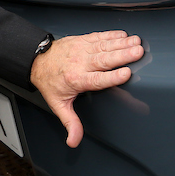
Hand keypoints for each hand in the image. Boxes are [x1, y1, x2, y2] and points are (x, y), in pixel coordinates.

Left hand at [29, 30, 143, 147]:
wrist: (36, 60)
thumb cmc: (50, 82)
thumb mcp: (58, 105)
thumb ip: (70, 122)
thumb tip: (74, 141)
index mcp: (76, 80)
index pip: (97, 79)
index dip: (112, 76)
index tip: (127, 73)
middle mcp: (79, 63)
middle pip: (103, 60)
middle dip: (122, 55)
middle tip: (138, 52)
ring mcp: (80, 50)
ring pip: (103, 46)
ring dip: (121, 43)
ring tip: (137, 42)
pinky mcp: (81, 40)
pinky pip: (97, 36)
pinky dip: (111, 35)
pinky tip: (123, 35)